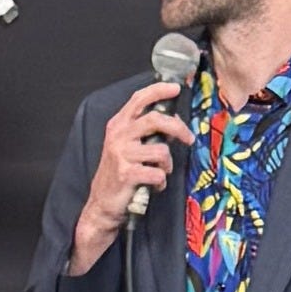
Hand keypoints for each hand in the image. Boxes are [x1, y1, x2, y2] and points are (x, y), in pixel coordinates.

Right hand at [69, 82, 185, 265]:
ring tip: (160, 172)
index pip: (139, 99)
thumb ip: (146, 132)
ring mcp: (121, 154)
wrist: (102, 203)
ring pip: (160, 150)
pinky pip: (158, 173)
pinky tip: (153, 185)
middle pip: (155, 119)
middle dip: (177, 128)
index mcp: (118, 125)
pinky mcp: (127, 174)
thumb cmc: (119, 173)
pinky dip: (161, 181)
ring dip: (167, 164)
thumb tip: (174, 122)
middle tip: (188, 138)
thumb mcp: (127, 146)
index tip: (176, 88)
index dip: (158, 90)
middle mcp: (118, 135)